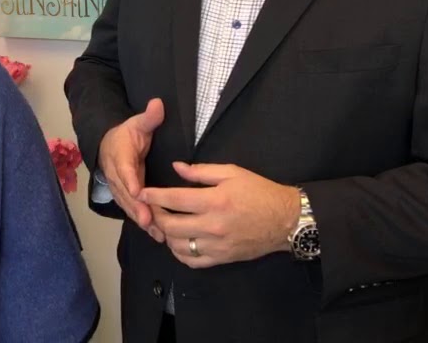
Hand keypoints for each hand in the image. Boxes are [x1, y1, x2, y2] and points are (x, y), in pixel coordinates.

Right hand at [97, 98, 165, 240]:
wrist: (109, 144)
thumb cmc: (127, 134)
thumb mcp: (137, 123)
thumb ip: (148, 117)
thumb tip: (158, 104)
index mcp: (120, 155)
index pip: (124, 168)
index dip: (129, 180)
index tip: (137, 190)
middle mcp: (116, 174)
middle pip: (125, 193)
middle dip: (136, 207)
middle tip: (148, 220)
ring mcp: (119, 187)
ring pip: (128, 205)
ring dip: (140, 218)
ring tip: (156, 232)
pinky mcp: (124, 196)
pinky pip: (132, 210)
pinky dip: (142, 222)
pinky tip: (156, 235)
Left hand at [140, 161, 299, 267]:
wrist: (285, 220)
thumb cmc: (260, 192)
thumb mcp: (232, 172)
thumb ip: (201, 171)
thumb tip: (176, 167)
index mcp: (215, 200)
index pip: (174, 199)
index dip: (154, 196)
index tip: (142, 192)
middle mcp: (212, 225)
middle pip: (170, 225)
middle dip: (155, 215)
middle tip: (152, 208)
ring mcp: (216, 245)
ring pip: (177, 245)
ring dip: (166, 234)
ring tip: (165, 223)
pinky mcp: (221, 259)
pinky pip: (192, 261)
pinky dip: (179, 252)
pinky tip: (179, 241)